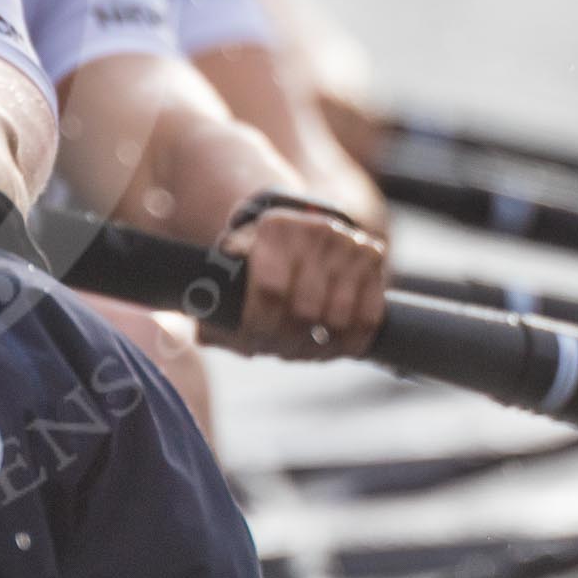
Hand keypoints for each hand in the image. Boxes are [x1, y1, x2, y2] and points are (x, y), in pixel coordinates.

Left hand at [204, 208, 386, 359]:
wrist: (302, 224)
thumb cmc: (261, 252)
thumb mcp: (235, 261)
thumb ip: (218, 297)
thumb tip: (204, 335)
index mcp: (273, 228)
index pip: (269, 290)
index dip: (260, 326)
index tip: (252, 344)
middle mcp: (314, 230)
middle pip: (305, 310)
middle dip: (287, 341)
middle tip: (275, 352)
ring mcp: (347, 243)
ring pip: (338, 318)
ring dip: (318, 348)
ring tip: (299, 352)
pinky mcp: (373, 256)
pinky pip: (368, 317)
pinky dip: (349, 344)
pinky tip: (330, 350)